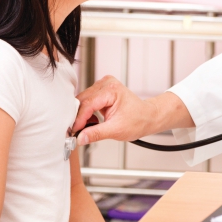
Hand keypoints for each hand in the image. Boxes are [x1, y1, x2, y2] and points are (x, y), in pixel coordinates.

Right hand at [73, 76, 193, 144]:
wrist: (148, 116)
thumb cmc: (138, 120)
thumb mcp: (116, 130)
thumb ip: (95, 134)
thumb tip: (80, 138)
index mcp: (111, 90)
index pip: (87, 104)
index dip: (79, 119)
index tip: (73, 131)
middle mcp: (107, 83)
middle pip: (82, 100)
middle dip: (78, 117)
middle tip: (75, 132)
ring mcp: (104, 85)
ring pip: (83, 100)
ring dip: (82, 115)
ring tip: (88, 127)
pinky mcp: (102, 90)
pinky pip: (88, 100)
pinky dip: (87, 112)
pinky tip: (93, 121)